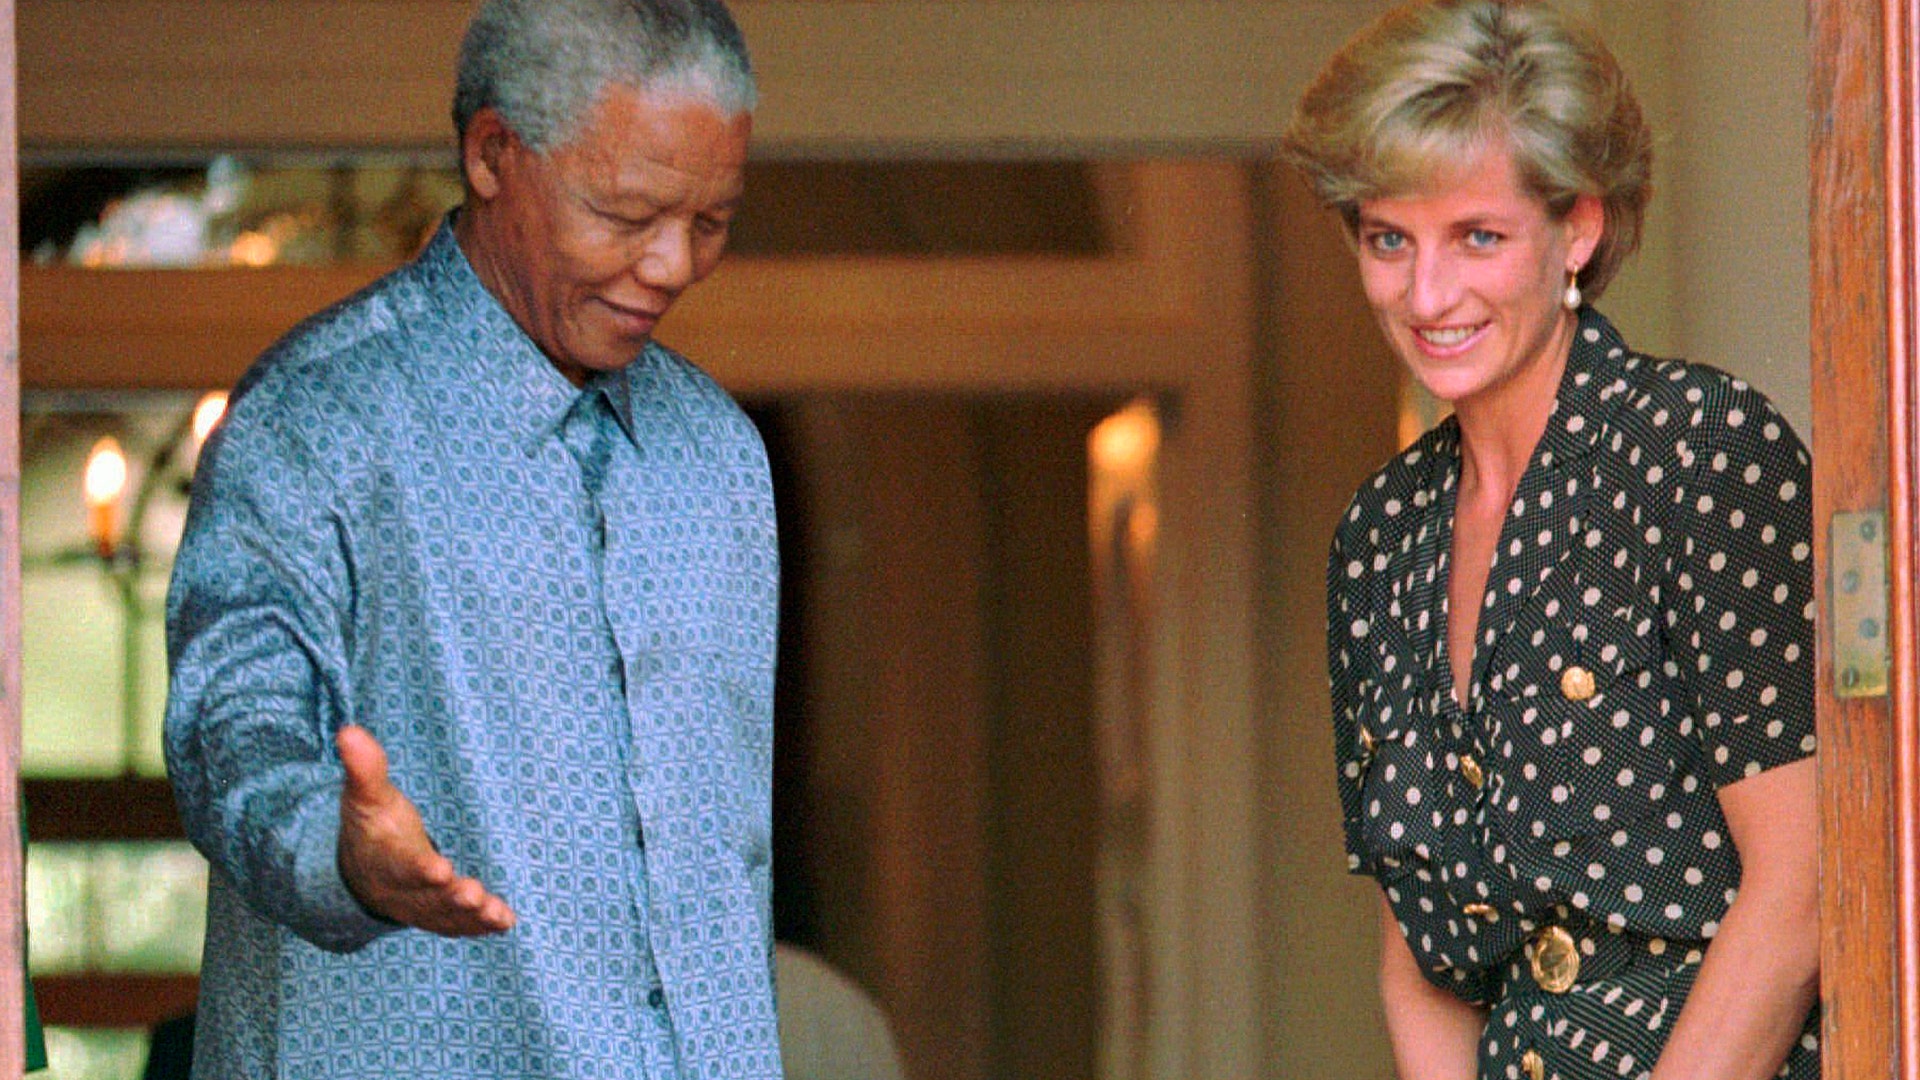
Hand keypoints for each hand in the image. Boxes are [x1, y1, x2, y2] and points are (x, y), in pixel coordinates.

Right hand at [335, 724, 516, 936]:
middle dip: (451, 897)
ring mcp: (422, 907)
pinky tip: (505, 922)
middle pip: (427, 898)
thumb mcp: (367, 796)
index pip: (403, 865)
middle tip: (473, 894)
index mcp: (386, 859)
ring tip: (495, 912)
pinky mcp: (440, 915)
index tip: (440, 868)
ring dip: (470, 916)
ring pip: (446, 917)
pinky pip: (459, 925)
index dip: (420, 869)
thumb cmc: (374, 826)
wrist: (364, 869)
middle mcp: (403, 890)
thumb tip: (350, 732)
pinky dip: (481, 926)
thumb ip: (364, 768)